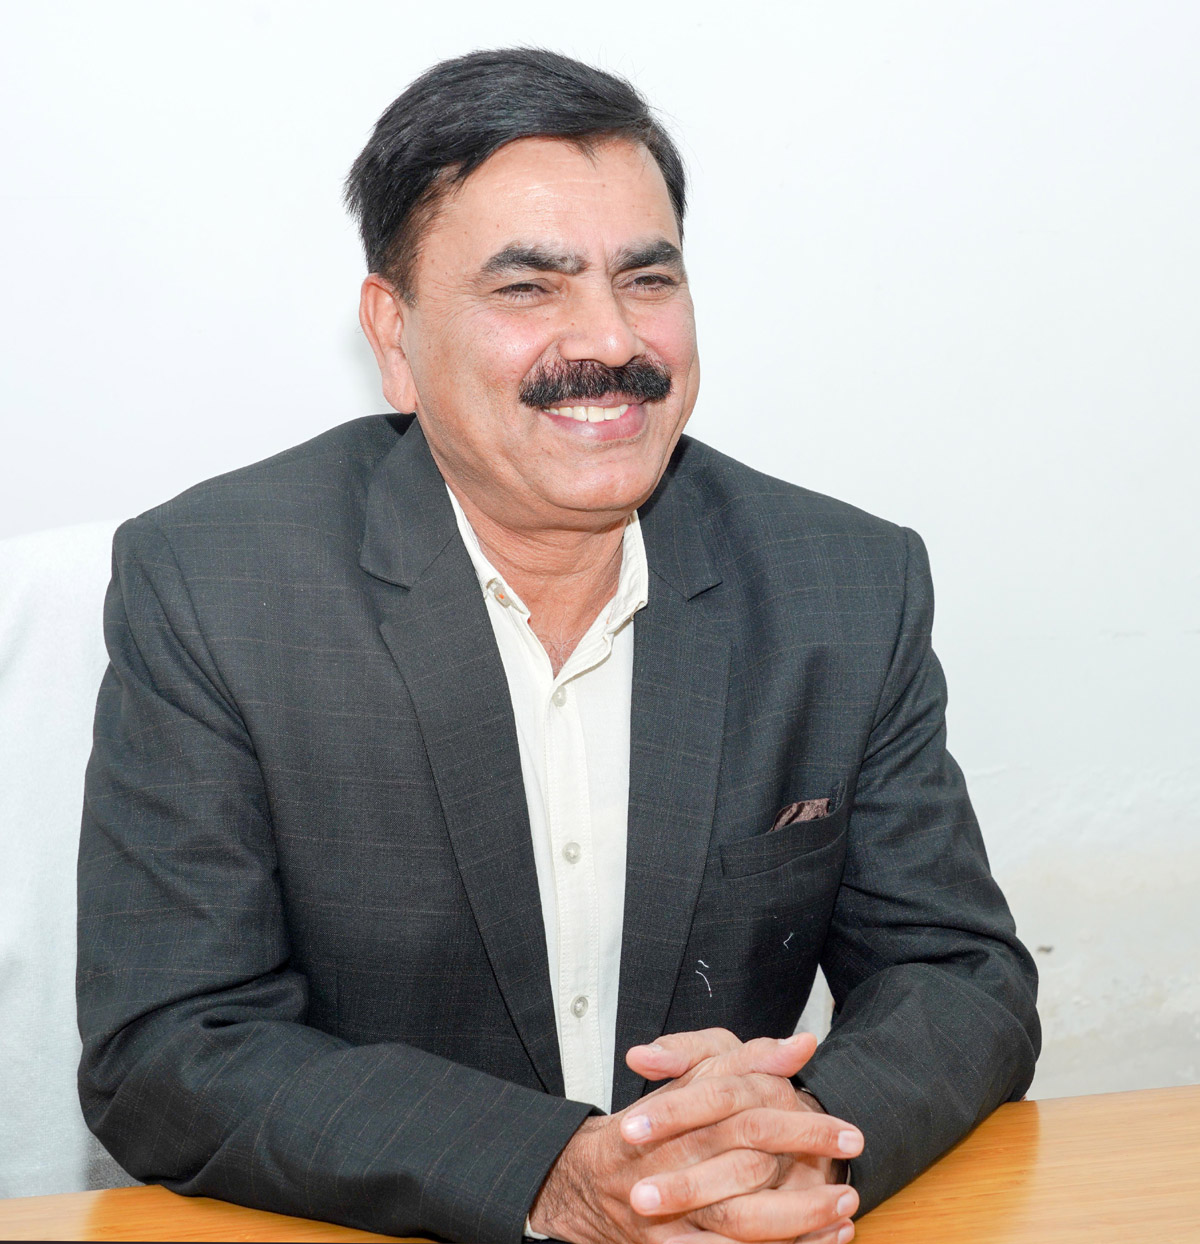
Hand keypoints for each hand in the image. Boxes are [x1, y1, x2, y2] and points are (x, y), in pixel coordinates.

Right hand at [528, 1030, 861, 1243]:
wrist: (590, 1178)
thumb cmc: (657, 1120)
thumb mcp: (696, 1073)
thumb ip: (748, 1057)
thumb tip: (802, 1043)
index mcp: (680, 1110)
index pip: (746, 1113)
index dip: (800, 1126)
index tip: (849, 1134)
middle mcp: (673, 1159)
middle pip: (747, 1169)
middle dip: (805, 1180)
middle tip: (851, 1183)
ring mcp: (670, 1209)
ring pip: (740, 1223)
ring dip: (798, 1224)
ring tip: (843, 1217)